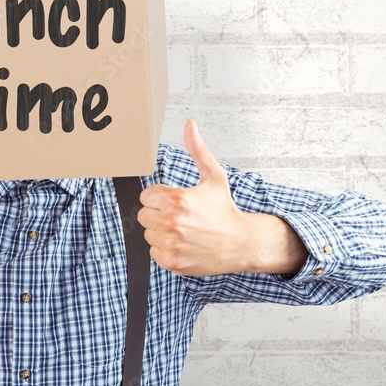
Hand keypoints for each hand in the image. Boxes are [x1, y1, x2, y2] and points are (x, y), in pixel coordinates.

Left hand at [137, 118, 255, 276]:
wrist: (241, 243)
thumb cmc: (224, 209)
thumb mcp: (213, 176)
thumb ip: (197, 149)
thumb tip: (190, 124)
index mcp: (176, 199)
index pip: (146, 197)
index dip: (159, 198)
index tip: (176, 202)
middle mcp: (171, 223)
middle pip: (144, 215)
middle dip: (159, 214)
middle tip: (182, 217)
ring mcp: (170, 244)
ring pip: (149, 234)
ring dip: (162, 232)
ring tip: (184, 231)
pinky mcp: (171, 262)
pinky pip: (154, 252)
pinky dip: (166, 249)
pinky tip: (184, 244)